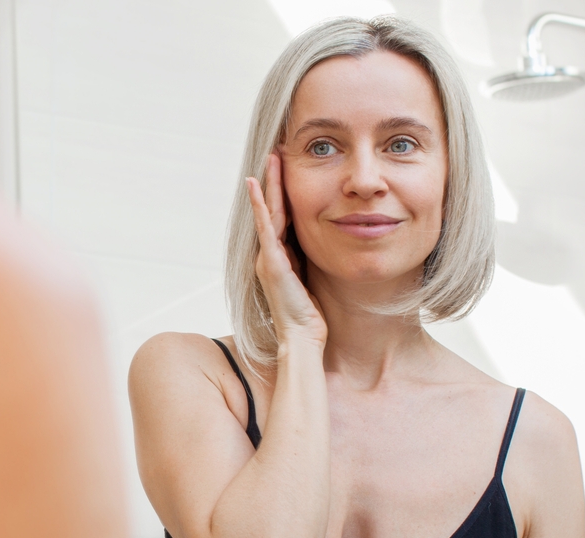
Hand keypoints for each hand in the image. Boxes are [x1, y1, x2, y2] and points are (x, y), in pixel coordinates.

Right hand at [246, 153, 326, 349]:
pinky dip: (260, 205)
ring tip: (270, 158)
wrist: (302, 338)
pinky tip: (256, 185)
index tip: (287, 169)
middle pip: (272, 209)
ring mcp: (267, 258)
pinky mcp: (270, 262)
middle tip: (276, 152)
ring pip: (267, 212)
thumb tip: (329, 242)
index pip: (282, 218)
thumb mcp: (314, 280)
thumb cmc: (311, 316)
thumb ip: (313, 261)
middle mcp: (269, 254)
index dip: (284, 193)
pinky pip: (265, 227)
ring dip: (268, 184)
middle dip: (273, 181)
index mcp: (280, 258)